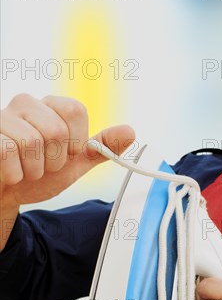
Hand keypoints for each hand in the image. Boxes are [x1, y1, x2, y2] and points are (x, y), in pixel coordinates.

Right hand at [0, 93, 134, 248]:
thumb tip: (131, 132)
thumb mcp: (75, 163)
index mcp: (50, 107)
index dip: (75, 141)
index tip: (66, 153)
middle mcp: (24, 104)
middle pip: (56, 129)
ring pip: (31, 142)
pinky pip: (7, 153)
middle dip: (54, 160)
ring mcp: (1, 118)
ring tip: (25, 170)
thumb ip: (101, 148)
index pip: (75, 110)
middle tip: (43, 166)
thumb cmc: (38, 175)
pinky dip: (14, 174)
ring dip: (33, 170)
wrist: (7, 195)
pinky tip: (10, 173)